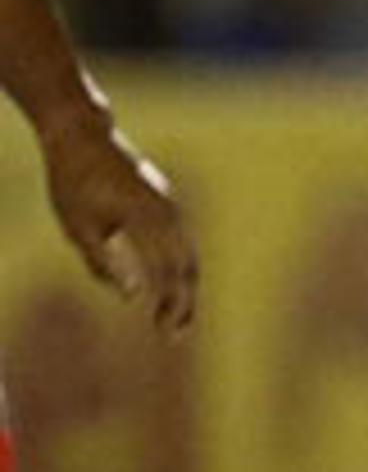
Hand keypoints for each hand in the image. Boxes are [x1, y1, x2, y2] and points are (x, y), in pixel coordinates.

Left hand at [37, 110, 194, 334]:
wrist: (82, 135)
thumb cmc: (73, 182)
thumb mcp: (79, 228)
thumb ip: (105, 264)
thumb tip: (131, 296)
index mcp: (151, 222)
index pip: (172, 274)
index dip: (173, 307)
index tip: (166, 333)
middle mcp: (169, 213)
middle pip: (189, 267)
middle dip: (184, 304)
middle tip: (175, 336)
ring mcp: (170, 205)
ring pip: (188, 253)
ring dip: (182, 286)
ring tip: (173, 315)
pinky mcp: (163, 201)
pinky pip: (180, 240)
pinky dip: (178, 266)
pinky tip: (165, 283)